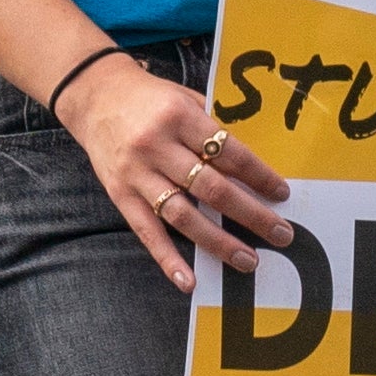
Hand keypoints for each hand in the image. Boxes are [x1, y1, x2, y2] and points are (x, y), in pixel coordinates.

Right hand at [64, 63, 289, 289]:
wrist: (94, 95)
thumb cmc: (149, 97)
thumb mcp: (184, 98)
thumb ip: (212, 128)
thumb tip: (251, 166)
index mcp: (179, 117)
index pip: (229, 153)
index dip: (259, 176)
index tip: (281, 193)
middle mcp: (157, 146)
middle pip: (212, 189)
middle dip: (251, 215)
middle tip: (281, 234)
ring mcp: (137, 174)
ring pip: (183, 215)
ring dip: (218, 241)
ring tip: (247, 260)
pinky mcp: (120, 194)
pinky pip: (147, 231)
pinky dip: (167, 258)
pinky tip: (188, 280)